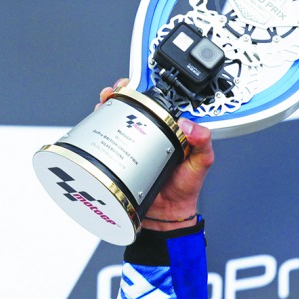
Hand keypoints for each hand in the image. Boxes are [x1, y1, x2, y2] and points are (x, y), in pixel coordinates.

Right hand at [98, 80, 214, 230]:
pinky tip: (95, 124)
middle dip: (121, 93)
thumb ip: (203, 143)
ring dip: (106, 107)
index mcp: (171, 130)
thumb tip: (189, 125)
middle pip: (132, 106)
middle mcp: (150, 133)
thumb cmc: (186, 187)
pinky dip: (97, 130)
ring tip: (105, 103)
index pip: (158, 102)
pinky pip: (106, 139)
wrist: (167, 214)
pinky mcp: (119, 156)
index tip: (138, 84)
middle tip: (117, 91)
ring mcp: (133, 143)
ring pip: (115, 118)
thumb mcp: (202, 162)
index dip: (146, 89)